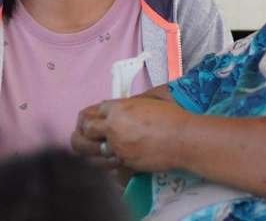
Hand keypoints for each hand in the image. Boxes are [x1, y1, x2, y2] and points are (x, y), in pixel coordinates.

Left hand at [72, 97, 189, 172]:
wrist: (182, 138)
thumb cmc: (170, 116)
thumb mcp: (146, 102)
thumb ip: (126, 106)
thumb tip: (115, 109)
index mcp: (118, 108)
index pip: (93, 111)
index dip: (92, 117)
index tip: (94, 121)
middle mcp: (113, 126)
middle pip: (86, 130)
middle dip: (83, 132)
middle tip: (86, 135)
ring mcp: (117, 146)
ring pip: (91, 150)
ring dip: (91, 150)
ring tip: (95, 150)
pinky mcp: (124, 162)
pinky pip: (108, 163)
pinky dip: (108, 161)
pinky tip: (113, 158)